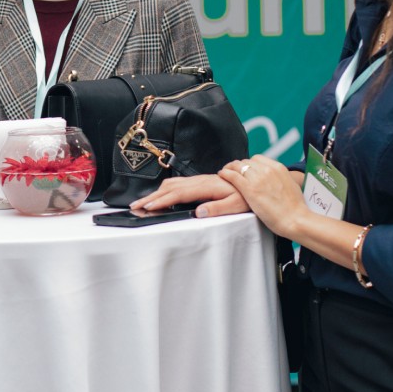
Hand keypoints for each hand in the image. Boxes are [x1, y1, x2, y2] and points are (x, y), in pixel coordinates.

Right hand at [130, 173, 249, 217]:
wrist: (257, 183)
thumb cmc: (248, 196)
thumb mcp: (238, 205)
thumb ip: (218, 208)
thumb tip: (198, 211)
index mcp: (207, 186)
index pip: (179, 193)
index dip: (162, 200)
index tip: (148, 206)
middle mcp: (201, 181)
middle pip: (170, 187)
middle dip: (151, 196)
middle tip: (135, 206)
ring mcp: (200, 180)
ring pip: (172, 184)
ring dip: (156, 192)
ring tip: (143, 202)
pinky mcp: (201, 183)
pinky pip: (178, 184)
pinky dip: (164, 190)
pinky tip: (161, 195)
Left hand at [219, 157, 305, 236]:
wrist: (295, 218)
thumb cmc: (295, 207)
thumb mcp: (291, 185)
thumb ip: (281, 179)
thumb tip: (277, 180)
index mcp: (278, 167)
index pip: (257, 159)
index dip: (249, 164)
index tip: (245, 170)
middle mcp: (267, 169)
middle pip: (246, 162)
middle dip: (239, 166)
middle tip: (232, 171)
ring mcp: (257, 178)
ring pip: (238, 166)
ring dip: (230, 168)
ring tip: (225, 172)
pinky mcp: (249, 189)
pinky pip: (232, 176)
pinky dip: (225, 173)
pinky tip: (221, 175)